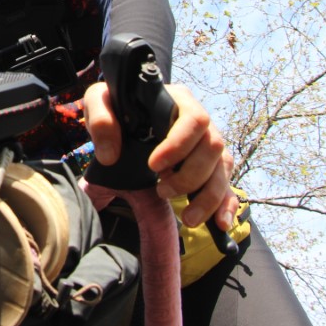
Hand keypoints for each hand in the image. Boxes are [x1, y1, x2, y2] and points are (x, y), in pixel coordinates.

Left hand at [82, 81, 238, 230]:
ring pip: (222, 168)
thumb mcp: (99, 101)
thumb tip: (110, 155)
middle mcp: (200, 121)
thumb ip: (100, 119)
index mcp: (178, 101)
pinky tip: (220, 224)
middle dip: (190, 176)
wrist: (124, 117)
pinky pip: (226, 184)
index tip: (153, 165)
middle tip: (161, 191)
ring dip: (208, 197)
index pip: (194, 120)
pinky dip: (226, 205)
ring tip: (187, 219)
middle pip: (213, 147)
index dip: (179, 145)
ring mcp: (207, 144)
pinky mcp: (210, 166)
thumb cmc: (116, 106)